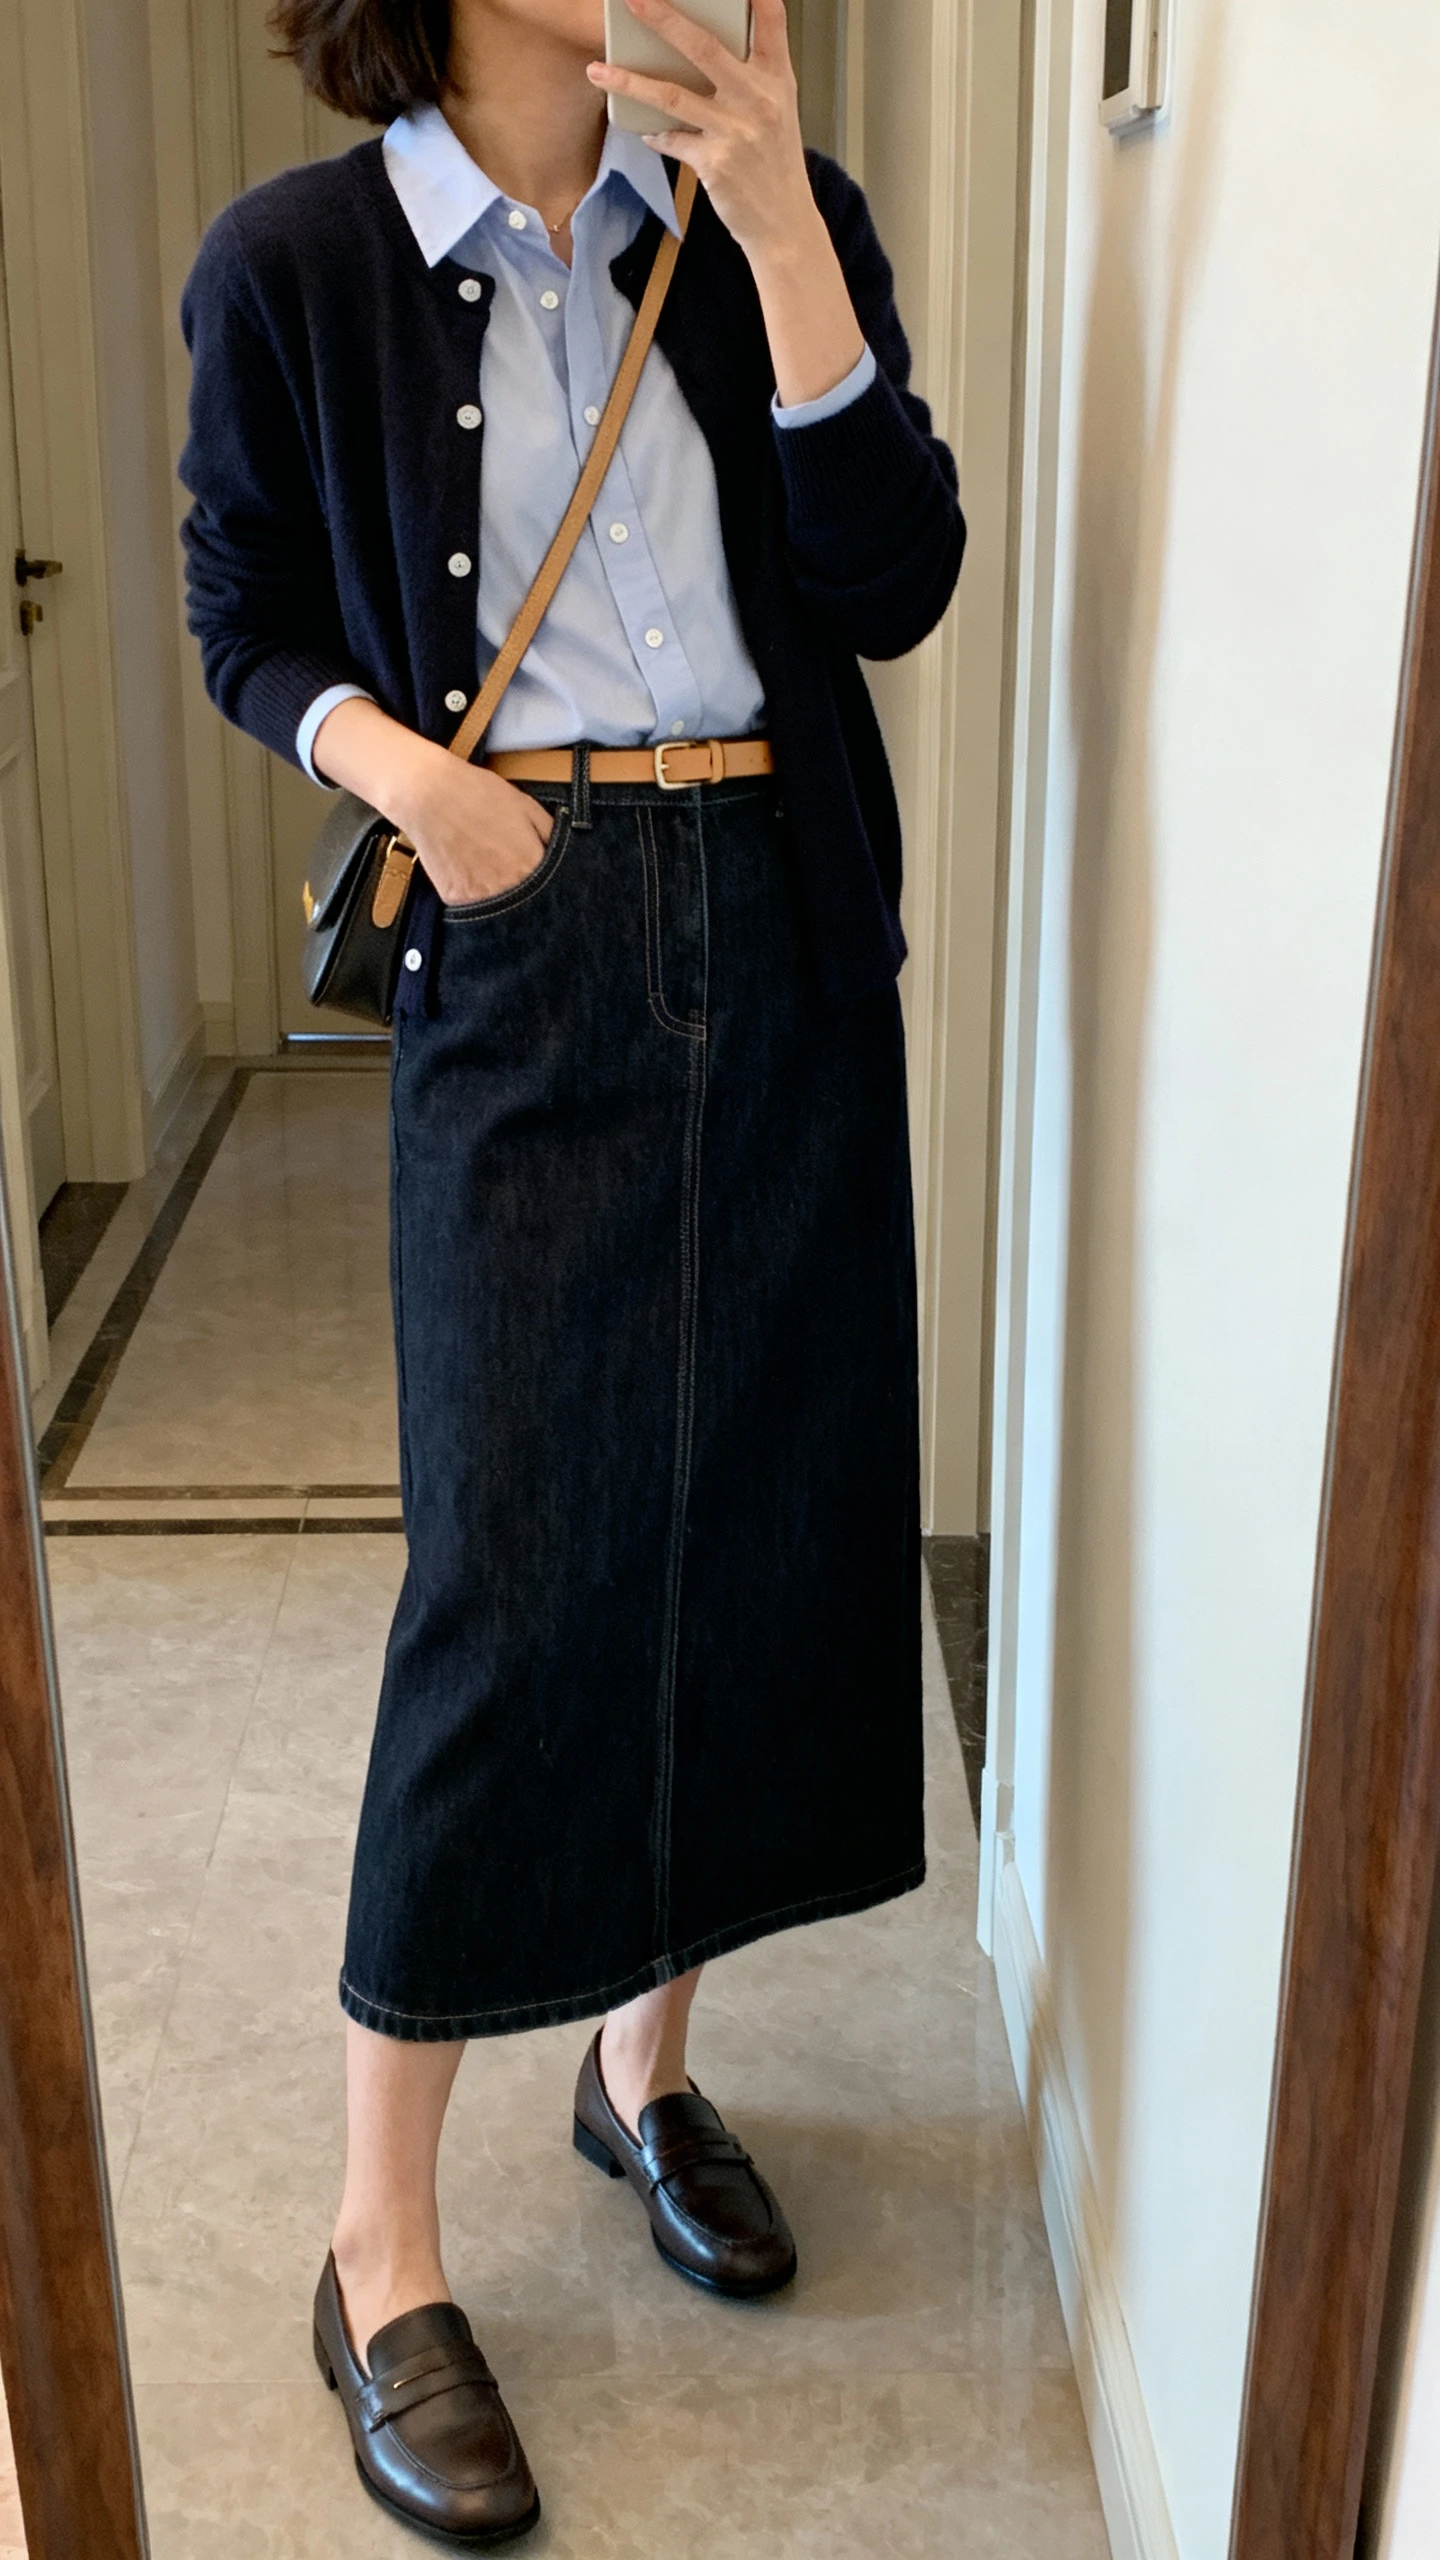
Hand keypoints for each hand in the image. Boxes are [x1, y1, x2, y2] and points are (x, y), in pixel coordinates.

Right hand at [398, 754, 553, 907]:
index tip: (541, 877)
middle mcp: (508, 889)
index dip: (549, 885)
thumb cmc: (480, 795)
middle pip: (525, 905)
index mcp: (531, 867)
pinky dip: (473, 892)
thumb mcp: (528, 807)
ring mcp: (479, 898)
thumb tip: (565, 854)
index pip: (552, 893)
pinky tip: (468, 869)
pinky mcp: (454, 899)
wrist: (430, 795)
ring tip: (489, 868)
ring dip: (499, 895)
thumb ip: (551, 835)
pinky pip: (471, 904)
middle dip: (524, 893)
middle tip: (510, 870)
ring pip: (499, 909)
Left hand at [588, 0, 809, 264]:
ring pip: (672, 96)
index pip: (771, 21)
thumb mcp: (777, 110)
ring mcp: (736, 132)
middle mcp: (759, 100)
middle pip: (704, 47)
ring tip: (598, 71)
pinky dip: (653, 133)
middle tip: (633, 0)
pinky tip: (642, 129)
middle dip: (664, 19)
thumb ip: (750, 75)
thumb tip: (699, 48)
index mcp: (777, 79)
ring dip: (629, 82)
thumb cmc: (775, 163)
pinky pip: (671, 139)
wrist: (784, 223)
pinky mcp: (715, 164)